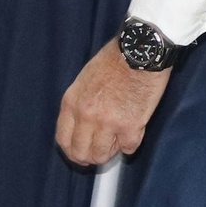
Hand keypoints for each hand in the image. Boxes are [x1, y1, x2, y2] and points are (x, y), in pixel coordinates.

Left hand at [56, 39, 170, 166]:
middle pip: (81, 153)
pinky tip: (133, 133)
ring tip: (119, 141)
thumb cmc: (116, 59)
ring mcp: (107, 122)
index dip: (73, 151)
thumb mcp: (85, 79)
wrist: (141, 50)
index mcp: (72, 103)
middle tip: (102, 151)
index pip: (63, 140)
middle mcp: (86, 116)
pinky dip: (131, 144)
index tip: (82, 152)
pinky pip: (128, 147)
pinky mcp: (130, 125)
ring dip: (111, 151)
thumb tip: (84, 125)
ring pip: (102, 155)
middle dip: (91, 156)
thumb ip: (81, 103)